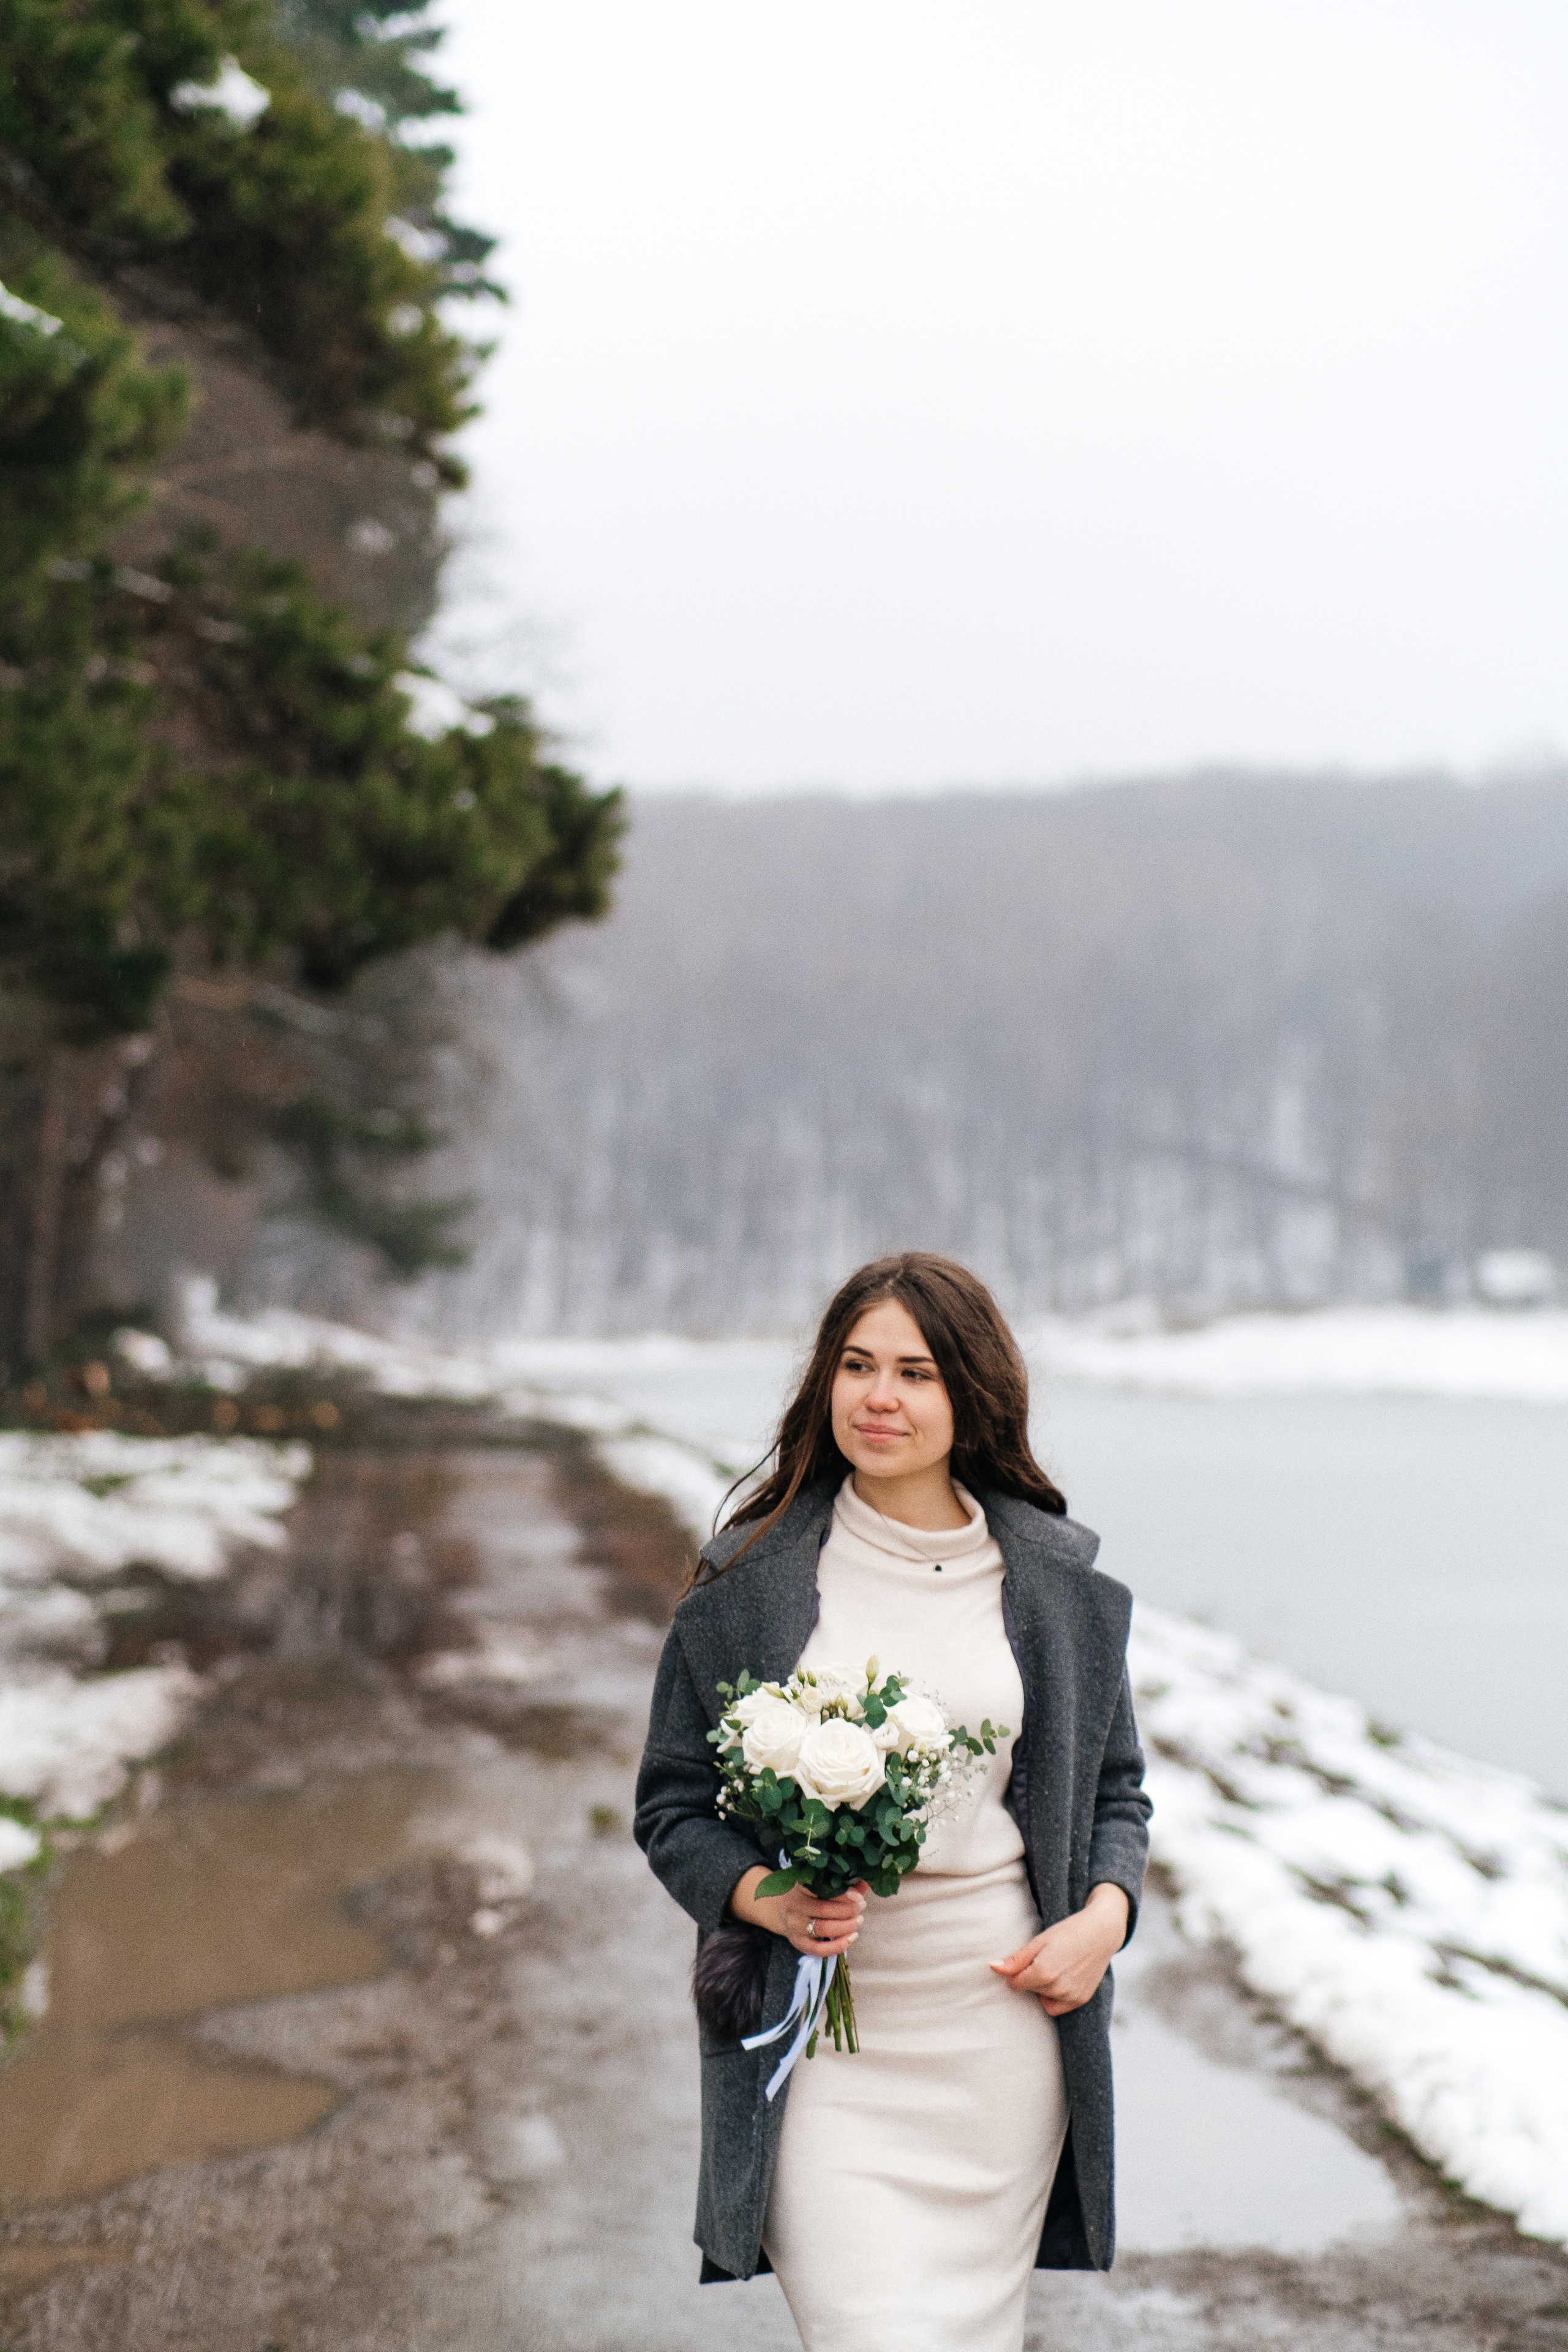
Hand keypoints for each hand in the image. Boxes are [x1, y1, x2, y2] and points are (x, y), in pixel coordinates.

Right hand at [729, 1866, 867, 1957]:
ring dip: (846, 1926)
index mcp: (799, 1887)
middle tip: (861, 1907)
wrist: (778, 1909)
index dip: (843, 1894)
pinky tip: (852, 1937)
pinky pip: (819, 1949)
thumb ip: (841, 1883)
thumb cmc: (804, 1893)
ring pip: (824, 1929)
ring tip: (859, 1920)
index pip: (822, 1889)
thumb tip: (865, 1883)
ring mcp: (795, 1927)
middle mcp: (794, 1907)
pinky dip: (838, 1945)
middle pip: (825, 1910)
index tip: (858, 1895)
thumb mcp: (816, 1883)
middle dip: (848, 1910)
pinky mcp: (798, 1943)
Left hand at [989, 1883, 1128, 2015]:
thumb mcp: (1039, 1941)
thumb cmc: (1069, 1932)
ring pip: (1043, 1998)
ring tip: (1057, 1965)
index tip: (1027, 1959)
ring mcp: (1071, 1997)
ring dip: (1044, 1986)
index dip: (1017, 1971)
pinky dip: (1055, 1997)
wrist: (1101, 1932)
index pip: (1015, 1983)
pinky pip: (1057, 2007)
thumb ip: (1016, 1959)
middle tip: (1046, 1957)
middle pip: (1030, 1990)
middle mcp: (1057, 1989)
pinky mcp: (1081, 2000)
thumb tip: (993, 1967)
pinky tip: (1063, 1978)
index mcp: (1043, 1973)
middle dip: (1032, 1977)